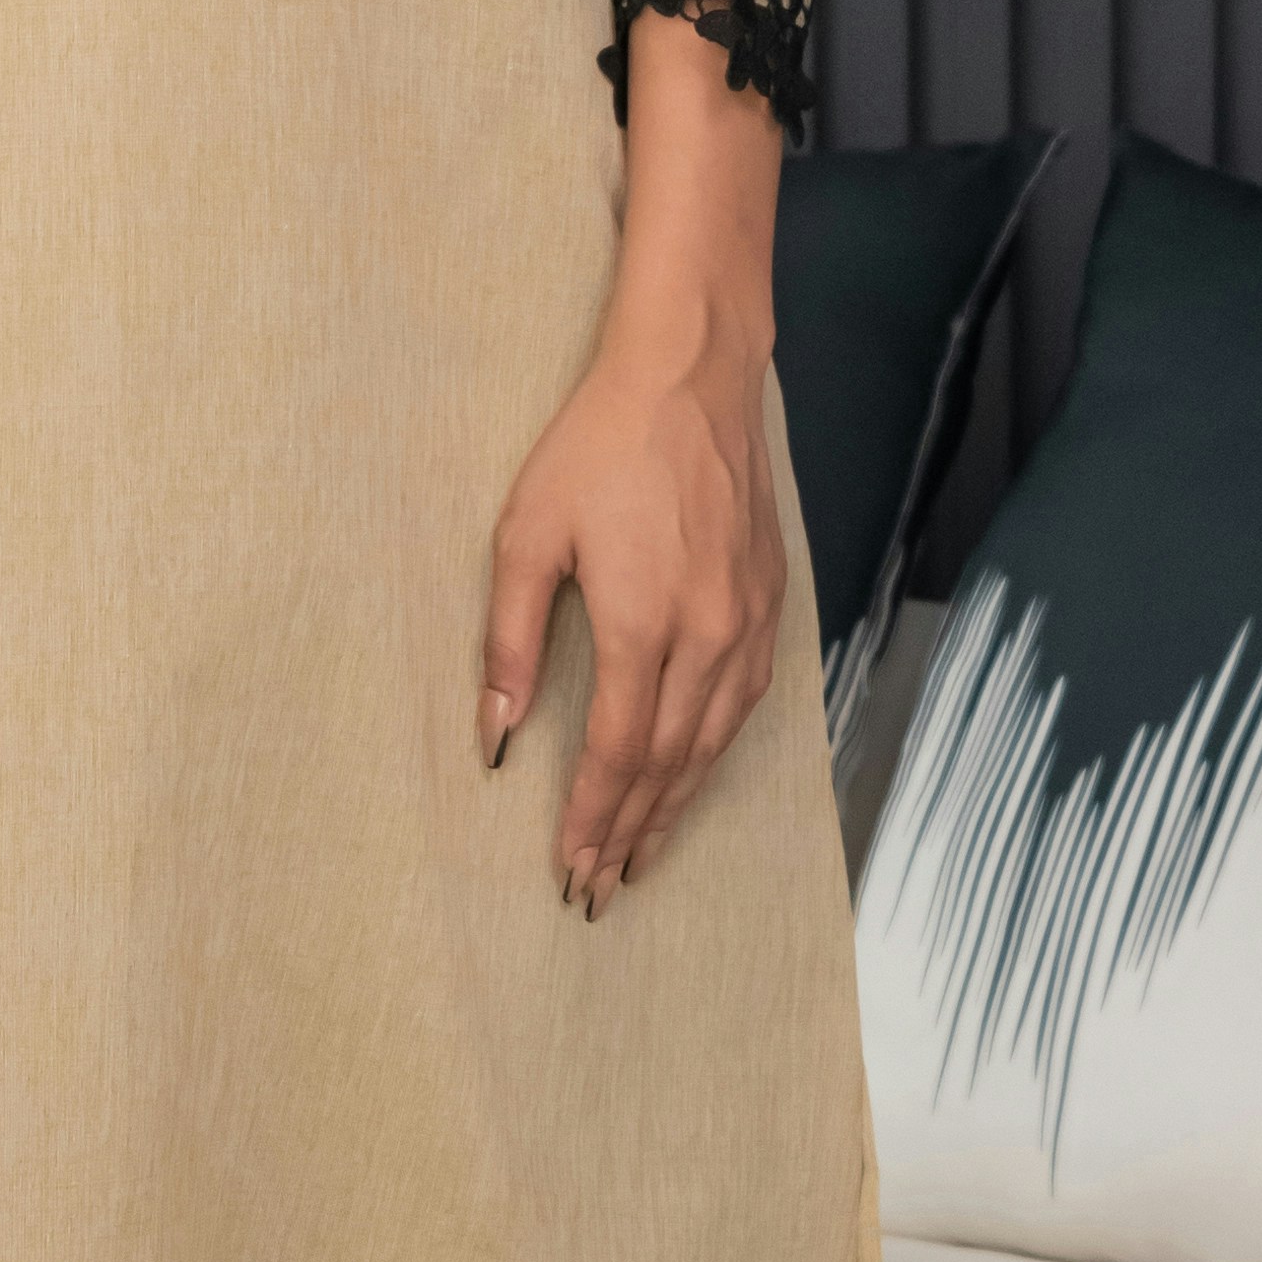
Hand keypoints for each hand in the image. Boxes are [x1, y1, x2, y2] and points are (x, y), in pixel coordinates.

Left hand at [482, 18, 788, 907]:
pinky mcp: (768, 601)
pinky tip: (692, 775)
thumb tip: (493, 734)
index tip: (569, 868)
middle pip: (670, 763)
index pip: (617, 751)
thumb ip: (507, 640)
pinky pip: (744, 704)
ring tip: (641, 853)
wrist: (691, 374)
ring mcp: (748, 620)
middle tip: (599, 887)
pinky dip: (714, 755)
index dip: (592, 818)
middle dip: (632, 831)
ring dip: (676, 805)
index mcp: (644, 623)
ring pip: (714, 742)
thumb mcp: (527, 535)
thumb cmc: (599, 445)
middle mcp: (708, 635)